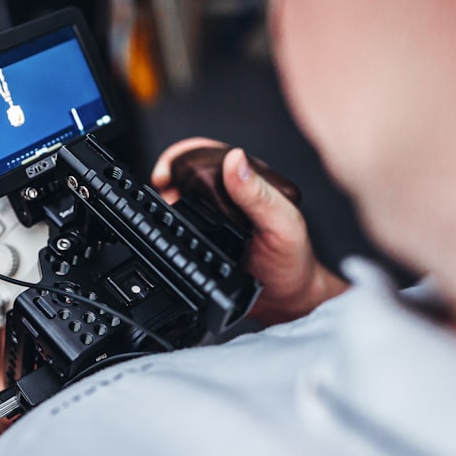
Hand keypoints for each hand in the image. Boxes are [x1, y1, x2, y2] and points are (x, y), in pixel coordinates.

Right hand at [151, 138, 348, 324]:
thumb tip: (235, 159)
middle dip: (170, 175)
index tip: (167, 174)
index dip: (184, 158)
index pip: (212, 154)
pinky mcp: (209, 233)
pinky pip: (183, 217)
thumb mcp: (282, 225)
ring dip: (167, 195)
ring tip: (163, 207)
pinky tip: (169, 225)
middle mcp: (235, 192)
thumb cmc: (293, 263)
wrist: (287, 301)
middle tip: (162, 192)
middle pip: (191, 169)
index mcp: (254, 180)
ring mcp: (219, 212)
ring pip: (183, 191)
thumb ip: (259, 194)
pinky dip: (171, 216)